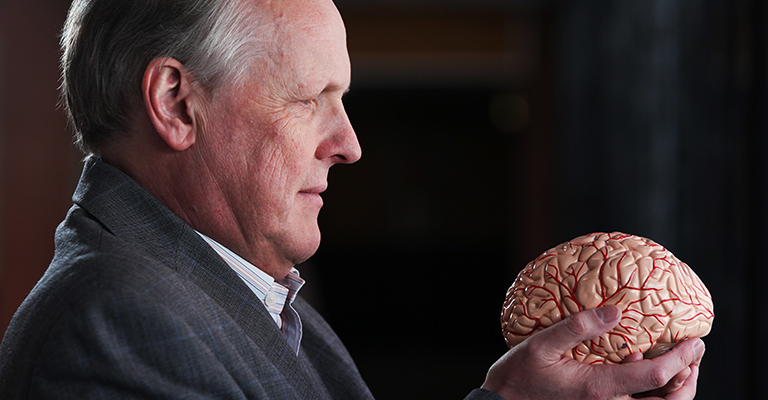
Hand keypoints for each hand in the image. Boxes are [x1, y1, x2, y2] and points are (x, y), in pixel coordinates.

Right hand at [481, 306, 705, 399]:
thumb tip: (615, 311)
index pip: (656, 376)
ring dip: (676, 391)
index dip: (682, 358)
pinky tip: (644, 371)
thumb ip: (578, 327)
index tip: (696, 341)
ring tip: (681, 365)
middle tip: (694, 356)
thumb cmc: (518, 376)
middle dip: (689, 381)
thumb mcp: (541, 344)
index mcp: (599, 388)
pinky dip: (654, 395)